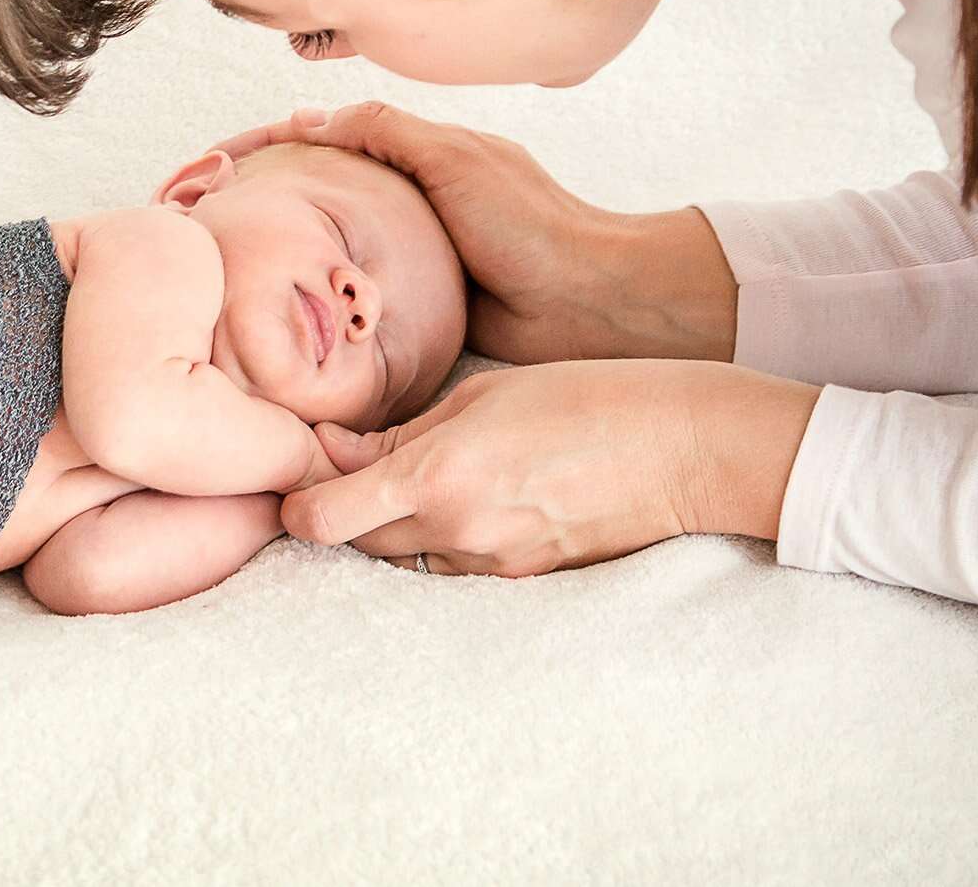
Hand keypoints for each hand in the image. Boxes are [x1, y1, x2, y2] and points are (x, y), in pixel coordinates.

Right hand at [210, 104, 738, 364]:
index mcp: (415, 158)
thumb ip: (388, 132)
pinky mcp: (412, 308)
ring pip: (323, 244)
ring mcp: (406, 257)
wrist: (588, 306)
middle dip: (253, 197)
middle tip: (193, 209)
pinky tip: (268, 304)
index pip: (322, 138)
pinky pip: (347, 294)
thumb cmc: (533, 227)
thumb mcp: (455, 158)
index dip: (263, 146)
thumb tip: (313, 117)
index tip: (211, 158)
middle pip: (312, 191)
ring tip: (214, 256)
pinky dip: (307, 294)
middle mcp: (405, 204)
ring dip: (272, 248)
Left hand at [280, 360, 820, 575]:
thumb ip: (401, 433)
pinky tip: (473, 497)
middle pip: (353, 544)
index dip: (293, 502)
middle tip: (350, 463)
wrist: (684, 449)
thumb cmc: (583, 397)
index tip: (296, 472)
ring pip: (404, 558)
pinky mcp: (522, 582)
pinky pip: (455, 567)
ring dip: (393, 526)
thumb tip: (334, 452)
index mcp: (436, 476)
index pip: (320, 520)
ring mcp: (491, 567)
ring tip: (422, 475)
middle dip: (340, 509)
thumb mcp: (480, 394)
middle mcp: (455, 532)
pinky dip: (443, 539)